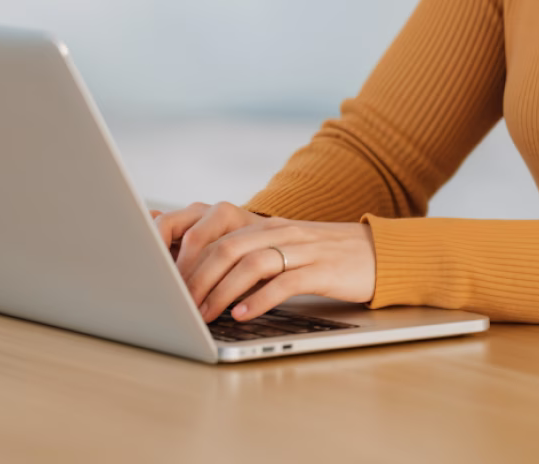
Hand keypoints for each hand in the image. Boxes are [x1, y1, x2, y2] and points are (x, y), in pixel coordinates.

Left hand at [150, 202, 375, 322]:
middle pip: (227, 246)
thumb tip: (194, 271)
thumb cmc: (320, 257)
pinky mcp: (322, 269)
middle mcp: (280, 230)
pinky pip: (285, 281)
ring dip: (221, 291)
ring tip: (203, 315)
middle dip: (196, 277)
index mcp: (265, 224)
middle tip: (177, 305)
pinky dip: (259, 299)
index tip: (162, 277)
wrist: (376, 253)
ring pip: (251, 262)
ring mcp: (302, 248)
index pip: (214, 228)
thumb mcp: (280, 249)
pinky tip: (242, 315)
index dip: (185, 250)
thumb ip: (242, 254)